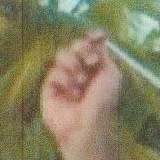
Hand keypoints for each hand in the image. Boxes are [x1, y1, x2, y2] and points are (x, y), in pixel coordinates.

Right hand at [39, 31, 121, 152]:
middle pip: (74, 45)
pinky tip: (71, 93)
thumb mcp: (111, 73)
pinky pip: (53, 72)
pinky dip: (63, 80)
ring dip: (73, 65)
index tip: (95, 35)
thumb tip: (98, 37)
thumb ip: (103, 53)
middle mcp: (79, 69)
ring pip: (61, 55)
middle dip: (82, 48)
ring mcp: (63, 78)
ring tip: (81, 81)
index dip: (92, 36)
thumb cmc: (103, 100)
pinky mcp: (48, 88)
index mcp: (96, 65)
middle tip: (90, 60)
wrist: (87, 123)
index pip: (90, 43)